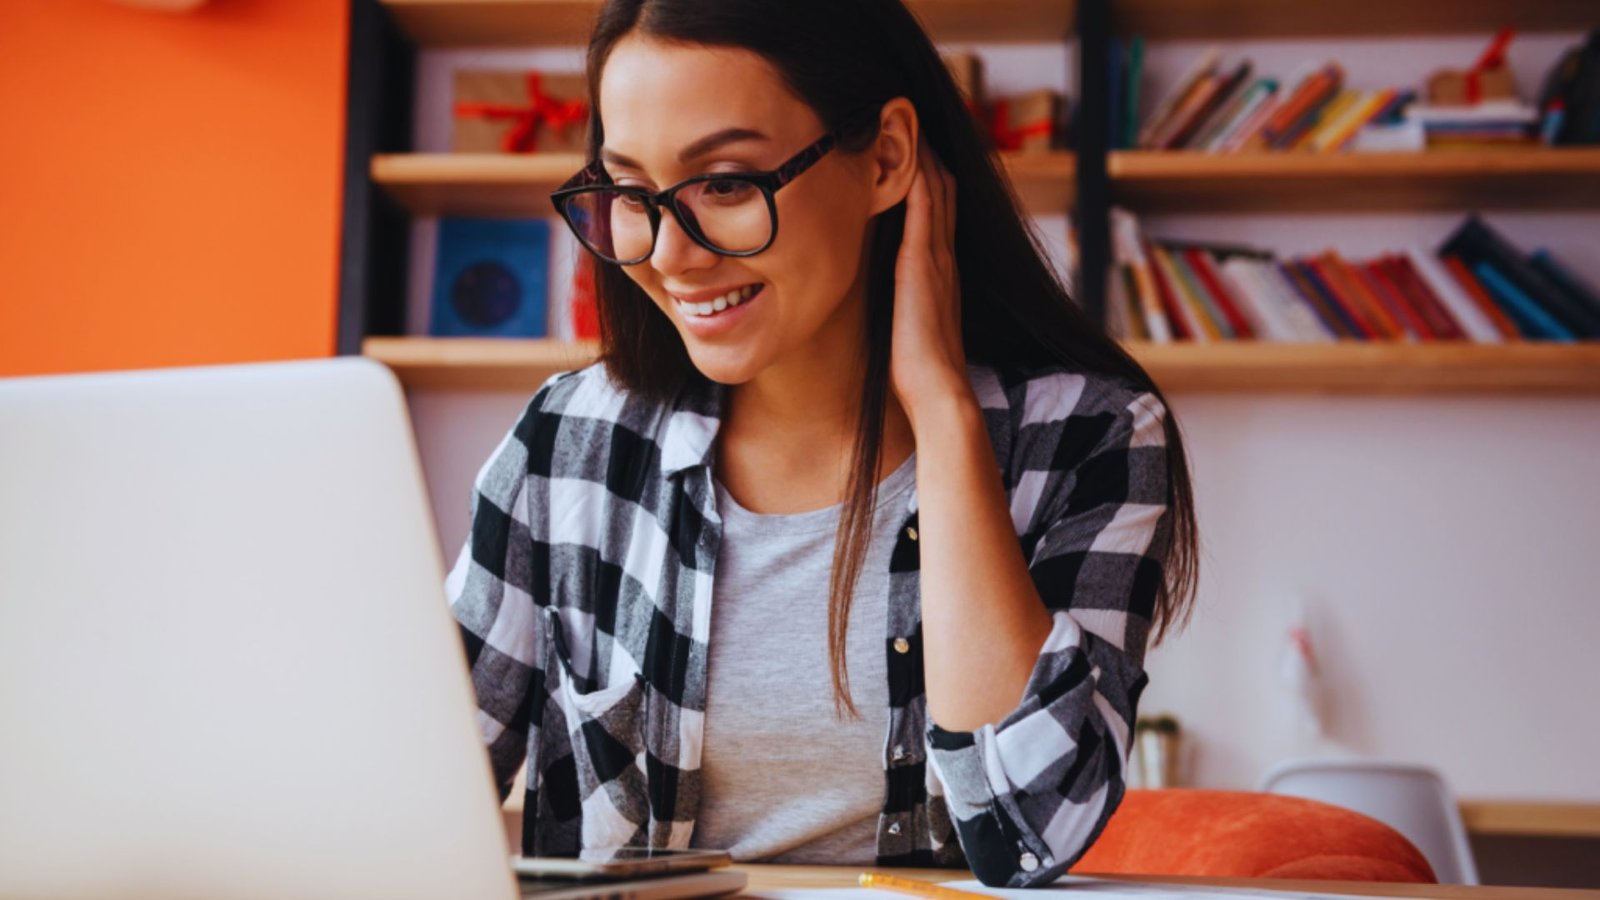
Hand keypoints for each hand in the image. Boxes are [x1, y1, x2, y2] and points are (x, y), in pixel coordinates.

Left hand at [891, 133, 971, 429]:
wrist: (937, 392)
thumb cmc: (918, 372)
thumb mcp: (910, 328)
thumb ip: (905, 306)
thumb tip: (891, 303)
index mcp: (941, 274)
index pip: (941, 214)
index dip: (932, 180)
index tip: (916, 151)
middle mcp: (944, 260)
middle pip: (945, 191)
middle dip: (931, 156)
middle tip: (913, 120)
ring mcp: (937, 259)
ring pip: (939, 191)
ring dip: (926, 156)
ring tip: (910, 120)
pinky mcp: (922, 264)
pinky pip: (926, 208)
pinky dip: (921, 177)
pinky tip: (910, 152)